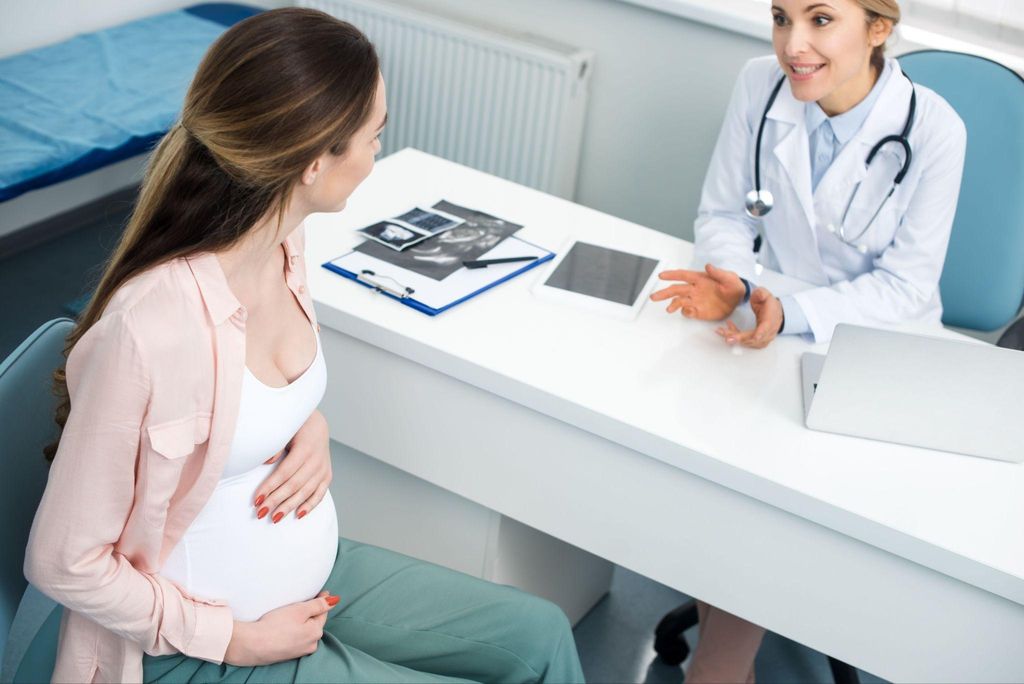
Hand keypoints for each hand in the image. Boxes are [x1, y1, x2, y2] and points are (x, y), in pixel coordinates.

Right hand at [223, 591, 338, 665]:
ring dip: (302, 623)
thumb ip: (318, 605)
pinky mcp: (286, 654)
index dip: (322, 601)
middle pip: (314, 623)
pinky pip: (295, 639)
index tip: (321, 591)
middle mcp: (310, 645)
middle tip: (306, 601)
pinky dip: (293, 631)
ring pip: (304, 632)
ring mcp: (298, 651)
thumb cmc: (276, 626)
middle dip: (312, 612)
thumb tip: (335, 600)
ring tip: (293, 614)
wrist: (252, 645)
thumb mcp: (300, 610)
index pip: (322, 613)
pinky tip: (284, 627)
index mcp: (316, 632)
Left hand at [253, 410, 331, 522]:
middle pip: (294, 485)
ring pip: (306, 492)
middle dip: (276, 500)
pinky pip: (319, 494)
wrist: (317, 425)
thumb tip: (267, 462)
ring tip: (275, 518)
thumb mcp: (286, 429)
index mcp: (305, 448)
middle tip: (261, 512)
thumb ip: (277, 445)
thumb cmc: (296, 427)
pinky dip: (310, 505)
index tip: (256, 499)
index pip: (285, 472)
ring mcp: (323, 469)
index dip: (270, 487)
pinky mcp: (327, 476)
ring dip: (290, 506)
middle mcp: (316, 461)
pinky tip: (298, 515)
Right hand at [649, 264, 745, 320]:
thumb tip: (708, 266)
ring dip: (672, 305)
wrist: (739, 300)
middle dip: (664, 293)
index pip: (683, 275)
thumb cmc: (733, 285)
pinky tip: (686, 311)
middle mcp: (694, 289)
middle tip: (653, 297)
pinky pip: (688, 312)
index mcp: (699, 279)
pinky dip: (685, 312)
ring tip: (668, 310)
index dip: (672, 275)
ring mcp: (696, 301)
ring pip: (679, 301)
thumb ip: (718, 273)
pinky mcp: (699, 311)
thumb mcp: (730, 278)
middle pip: (676, 290)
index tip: (661, 275)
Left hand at [715, 287, 782, 348]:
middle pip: (753, 338)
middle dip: (739, 337)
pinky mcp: (757, 342)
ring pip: (747, 341)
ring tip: (721, 330)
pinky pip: (745, 342)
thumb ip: (761, 294)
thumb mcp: (766, 295)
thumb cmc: (770, 305)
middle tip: (726, 337)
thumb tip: (758, 294)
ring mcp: (763, 339)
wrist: (776, 313)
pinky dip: (736, 337)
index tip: (755, 337)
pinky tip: (728, 330)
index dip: (760, 333)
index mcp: (770, 320)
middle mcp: (767, 332)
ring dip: (733, 337)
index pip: (766, 328)